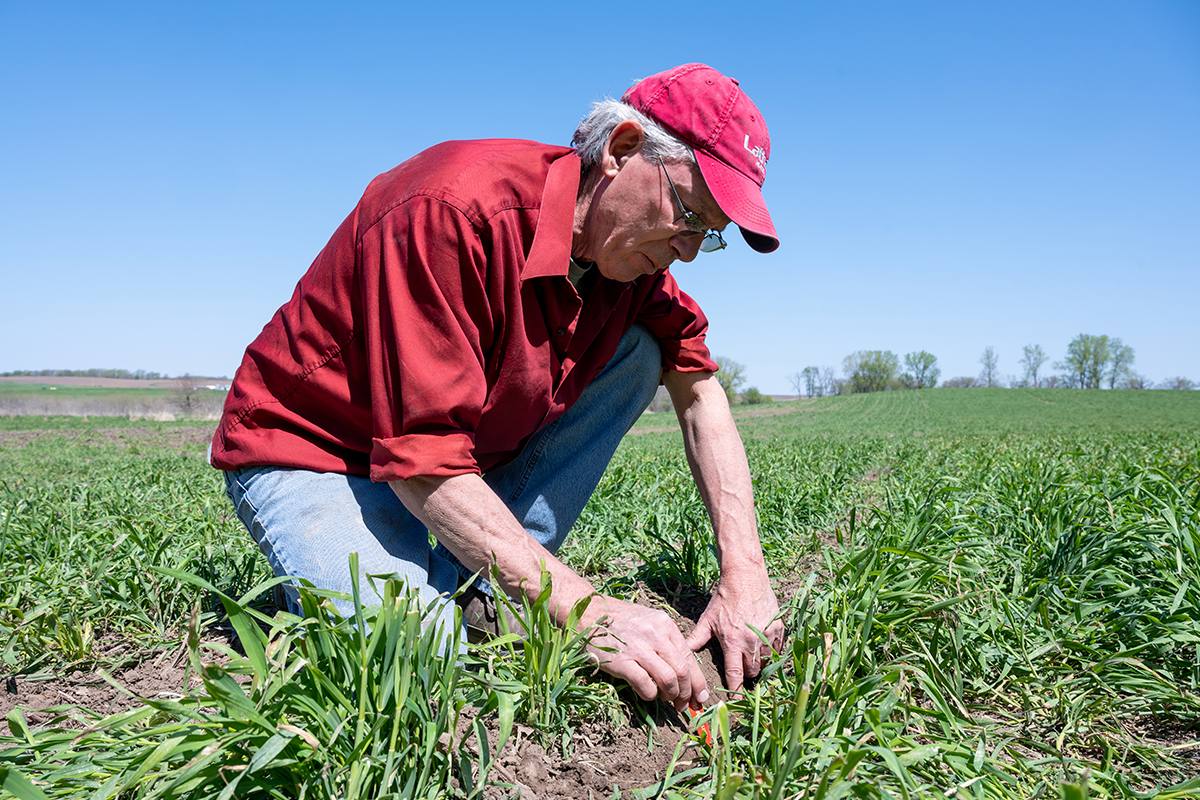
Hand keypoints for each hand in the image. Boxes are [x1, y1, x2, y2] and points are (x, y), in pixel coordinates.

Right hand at [581, 596, 708, 712]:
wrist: (590, 613)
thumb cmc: (621, 619)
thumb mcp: (650, 621)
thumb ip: (667, 641)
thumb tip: (684, 673)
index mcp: (665, 625)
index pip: (689, 657)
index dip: (698, 682)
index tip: (699, 698)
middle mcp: (655, 635)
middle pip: (682, 671)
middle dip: (686, 693)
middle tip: (683, 705)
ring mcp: (638, 648)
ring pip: (668, 679)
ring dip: (670, 695)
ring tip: (665, 699)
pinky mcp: (621, 662)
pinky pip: (645, 685)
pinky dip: (650, 695)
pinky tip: (647, 694)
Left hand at [685, 574, 783, 693]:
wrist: (745, 577)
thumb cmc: (725, 598)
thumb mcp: (708, 619)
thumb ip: (696, 638)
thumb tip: (683, 653)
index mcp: (732, 642)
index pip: (735, 675)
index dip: (735, 691)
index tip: (736, 702)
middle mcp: (751, 642)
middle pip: (752, 671)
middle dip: (746, 673)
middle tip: (741, 666)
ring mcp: (767, 636)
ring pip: (766, 662)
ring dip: (759, 662)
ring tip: (751, 654)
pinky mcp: (779, 629)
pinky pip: (777, 649)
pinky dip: (771, 651)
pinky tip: (762, 644)